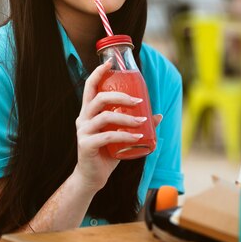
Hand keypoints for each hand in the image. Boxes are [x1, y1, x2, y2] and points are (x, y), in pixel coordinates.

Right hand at [73, 60, 161, 191]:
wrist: (92, 178)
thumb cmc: (106, 154)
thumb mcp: (121, 136)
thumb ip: (135, 124)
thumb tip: (158, 115)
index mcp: (88, 112)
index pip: (89, 87)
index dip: (97, 73)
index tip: (109, 63)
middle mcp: (82, 118)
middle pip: (99, 98)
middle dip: (120, 96)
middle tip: (138, 101)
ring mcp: (83, 131)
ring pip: (105, 117)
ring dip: (126, 118)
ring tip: (141, 122)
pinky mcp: (86, 145)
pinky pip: (107, 136)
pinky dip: (124, 135)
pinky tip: (137, 137)